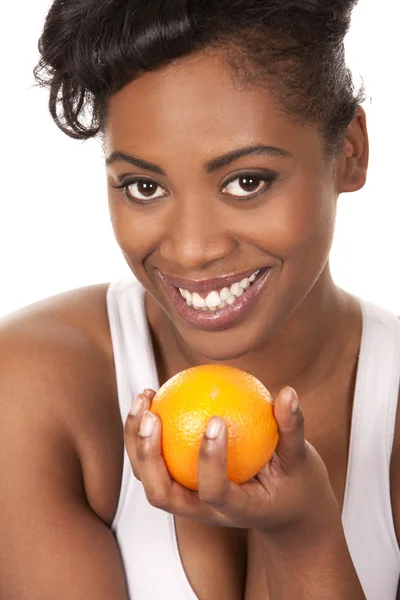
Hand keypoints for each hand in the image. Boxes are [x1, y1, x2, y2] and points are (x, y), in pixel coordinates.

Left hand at [124, 387, 339, 539]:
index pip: (215, 491)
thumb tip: (288, 392)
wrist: (283, 510)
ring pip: (149, 478)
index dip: (210, 460)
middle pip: (162, 495)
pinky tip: (156, 397)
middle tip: (153, 415)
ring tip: (145, 397)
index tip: (216, 420)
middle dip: (149, 456)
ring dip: (137, 440)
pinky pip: (158, 460)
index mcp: (236, 510)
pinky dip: (147, 432)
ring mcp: (189, 500)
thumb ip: (293, 428)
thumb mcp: (300, 459)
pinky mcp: (182, 485)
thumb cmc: (295, 485)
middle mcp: (205, 510)